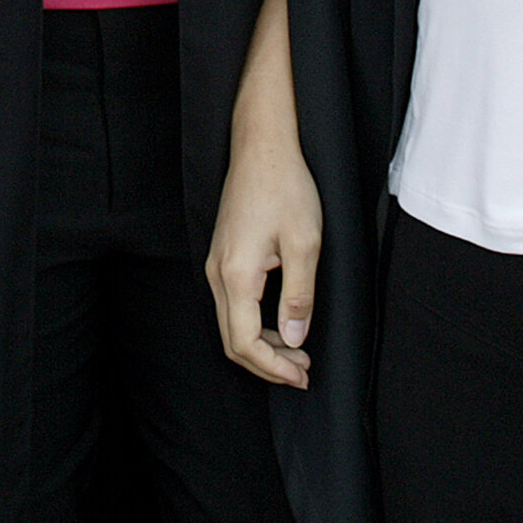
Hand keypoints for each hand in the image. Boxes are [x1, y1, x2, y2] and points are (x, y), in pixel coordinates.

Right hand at [205, 119, 321, 389]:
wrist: (262, 147)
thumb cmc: (285, 188)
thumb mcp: (305, 244)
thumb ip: (299, 296)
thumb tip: (295, 338)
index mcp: (236, 275)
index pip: (245, 343)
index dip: (273, 368)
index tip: (302, 375)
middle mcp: (218, 274)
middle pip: (233, 341)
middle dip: (268, 364)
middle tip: (303, 371)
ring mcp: (217, 265)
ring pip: (232, 325)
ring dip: (263, 346)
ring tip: (298, 353)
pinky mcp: (223, 257)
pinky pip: (233, 305)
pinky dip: (255, 325)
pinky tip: (281, 324)